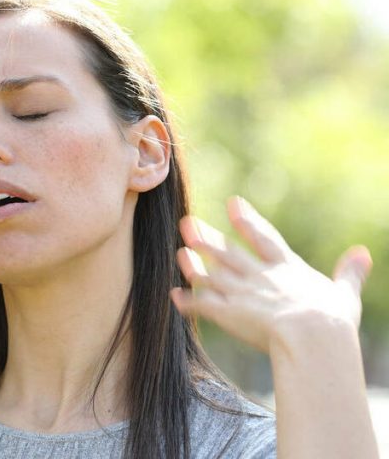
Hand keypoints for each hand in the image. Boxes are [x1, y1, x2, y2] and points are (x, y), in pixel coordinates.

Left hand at [170, 196, 372, 353]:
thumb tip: (364, 253)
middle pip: (227, 252)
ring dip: (193, 264)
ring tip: (180, 253)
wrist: (310, 335)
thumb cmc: (332, 320)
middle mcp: (258, 275)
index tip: (233, 203)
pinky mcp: (227, 313)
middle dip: (206, 238)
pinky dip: (188, 301)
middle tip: (186, 223)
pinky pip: (202, 305)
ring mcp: (240, 293)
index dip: (247, 220)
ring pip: (210, 274)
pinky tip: (175, 296)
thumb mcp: (345, 293)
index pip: (264, 237)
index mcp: (286, 267)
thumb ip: (349, 273)